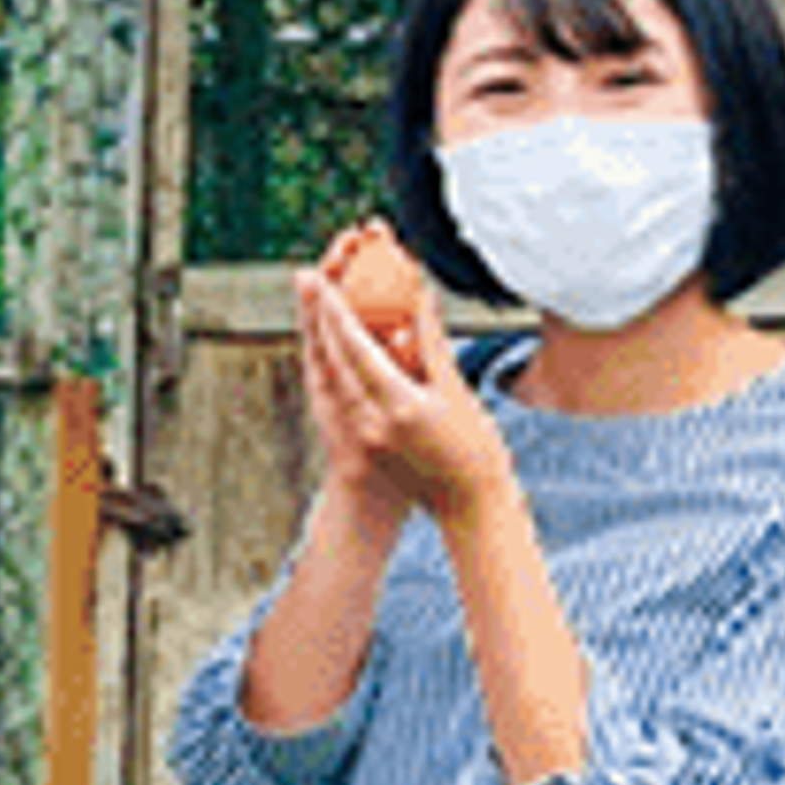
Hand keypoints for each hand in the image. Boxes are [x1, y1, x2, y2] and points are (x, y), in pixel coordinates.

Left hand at [297, 256, 513, 529]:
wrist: (468, 508)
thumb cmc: (475, 452)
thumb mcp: (457, 392)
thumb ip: (433, 344)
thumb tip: (421, 299)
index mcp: (398, 407)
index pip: (358, 349)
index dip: (337, 310)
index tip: (322, 279)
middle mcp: (372, 421)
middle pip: (335, 357)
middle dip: (320, 313)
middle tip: (310, 275)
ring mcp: (364, 433)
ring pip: (335, 372)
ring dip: (324, 333)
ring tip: (316, 296)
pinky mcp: (364, 439)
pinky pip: (344, 389)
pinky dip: (338, 358)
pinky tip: (334, 334)